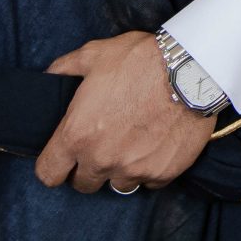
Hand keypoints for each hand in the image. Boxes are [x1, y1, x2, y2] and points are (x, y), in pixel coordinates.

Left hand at [34, 31, 215, 193]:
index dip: (54, 166)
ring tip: (132, 144)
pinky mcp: (163, 173)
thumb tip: (50, 76)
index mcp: (77, 136)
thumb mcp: (94, 55)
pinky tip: (156, 145)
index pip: (48, 173)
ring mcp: (134, 170)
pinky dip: (150, 168)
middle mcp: (102, 159)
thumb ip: (65, 68)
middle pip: (83, 184)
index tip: (63, 158)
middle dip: (88, 168)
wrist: (191, 70)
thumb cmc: (140, 61)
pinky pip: (149, 181)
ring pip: (117, 185)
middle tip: (102, 144)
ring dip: (120, 169)